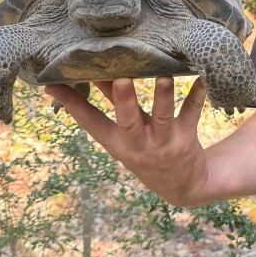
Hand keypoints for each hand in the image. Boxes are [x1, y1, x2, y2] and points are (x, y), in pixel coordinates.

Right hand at [45, 76, 212, 205]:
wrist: (182, 186)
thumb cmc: (146, 149)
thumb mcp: (124, 135)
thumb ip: (113, 103)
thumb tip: (95, 70)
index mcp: (116, 142)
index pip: (89, 122)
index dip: (71, 104)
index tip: (53, 84)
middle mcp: (137, 144)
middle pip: (128, 121)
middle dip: (123, 101)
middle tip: (120, 78)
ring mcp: (162, 143)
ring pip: (163, 116)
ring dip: (163, 96)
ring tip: (164, 76)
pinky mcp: (185, 139)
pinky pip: (191, 113)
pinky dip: (197, 95)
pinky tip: (202, 78)